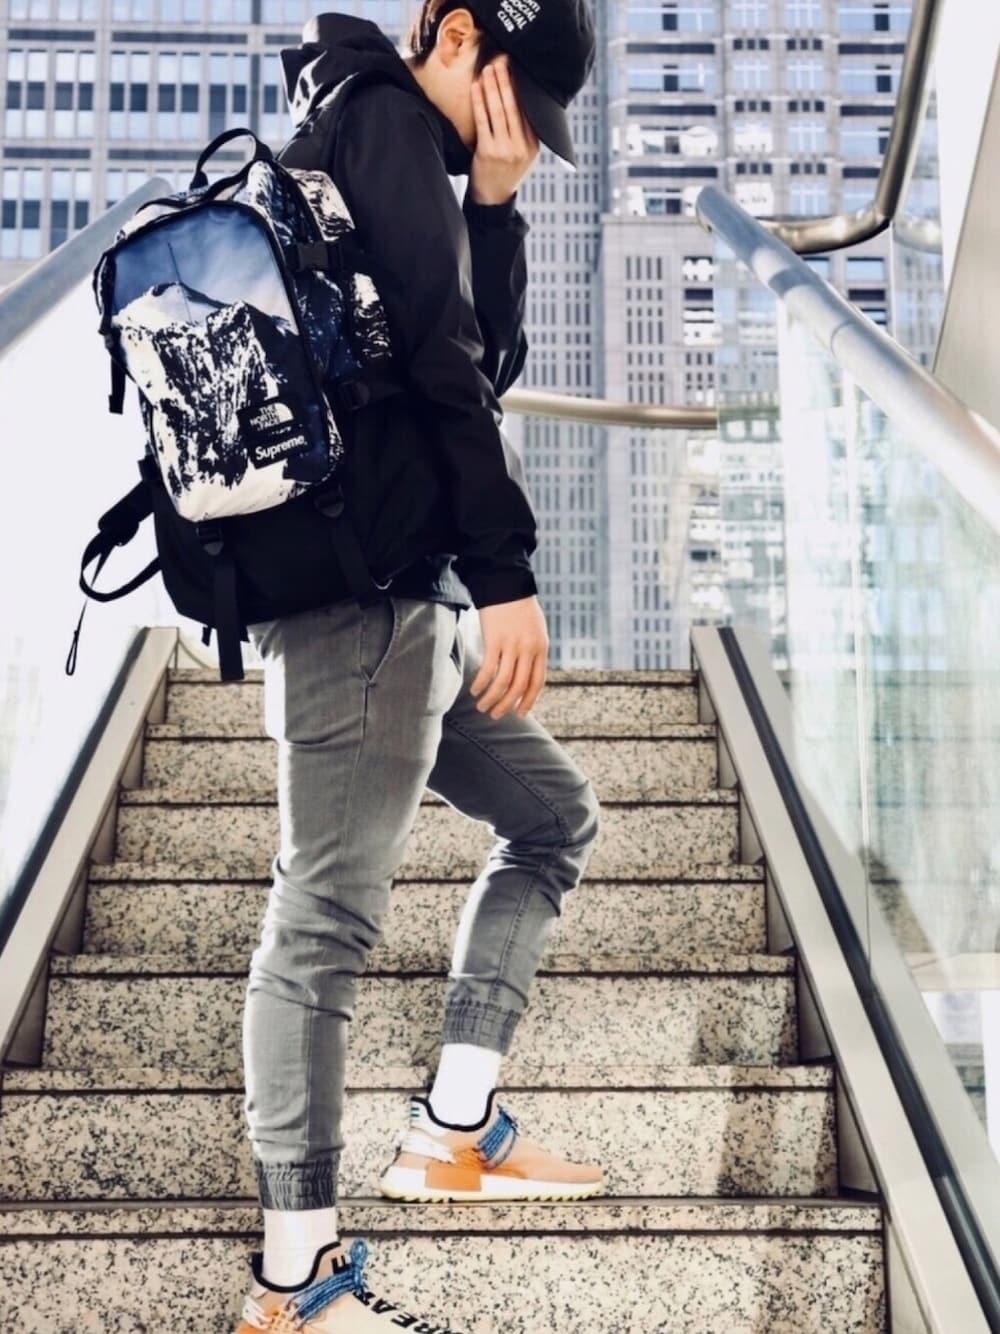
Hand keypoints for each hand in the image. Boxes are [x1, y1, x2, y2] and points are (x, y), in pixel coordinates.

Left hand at [468, 53, 540, 205]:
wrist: (493, 200)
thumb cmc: (504, 172)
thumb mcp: (522, 154)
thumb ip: (523, 132)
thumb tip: (519, 99)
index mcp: (534, 145)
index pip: (527, 109)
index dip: (519, 86)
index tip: (513, 68)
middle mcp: (522, 146)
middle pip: (514, 106)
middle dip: (506, 80)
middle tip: (500, 60)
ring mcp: (505, 150)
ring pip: (499, 110)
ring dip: (492, 86)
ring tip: (487, 69)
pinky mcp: (488, 152)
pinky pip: (483, 120)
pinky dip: (479, 101)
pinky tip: (476, 87)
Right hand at [470, 594, 548, 718]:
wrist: (507, 584)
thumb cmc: (520, 607)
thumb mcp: (536, 630)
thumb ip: (534, 651)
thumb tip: (526, 674)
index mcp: (541, 648)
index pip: (537, 682)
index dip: (528, 700)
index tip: (520, 713)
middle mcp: (528, 649)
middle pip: (519, 686)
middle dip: (507, 705)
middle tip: (496, 715)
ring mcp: (512, 645)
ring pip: (502, 682)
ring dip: (492, 698)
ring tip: (482, 707)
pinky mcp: (494, 640)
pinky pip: (488, 669)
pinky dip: (481, 683)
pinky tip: (474, 690)